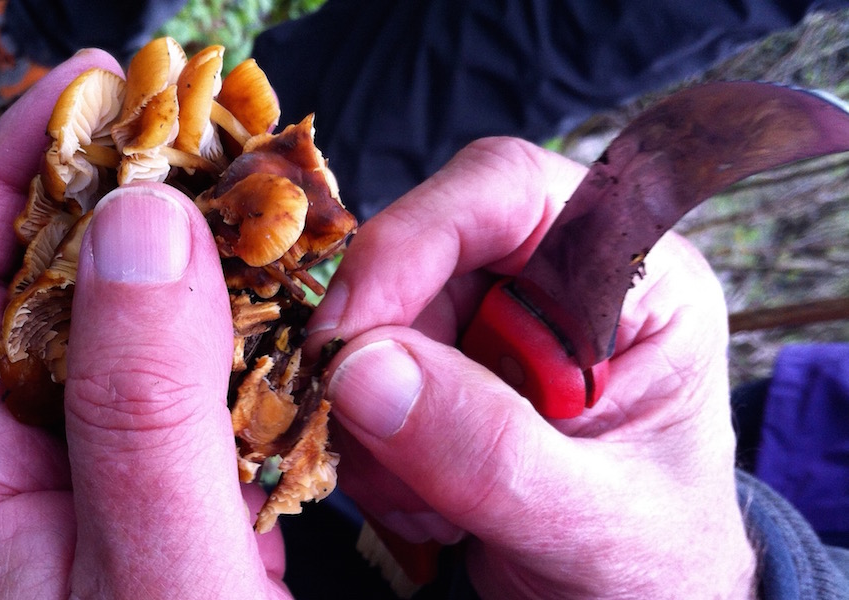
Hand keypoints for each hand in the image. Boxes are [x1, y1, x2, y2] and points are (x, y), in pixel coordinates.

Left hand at [0, 52, 286, 598]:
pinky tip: (294, 316)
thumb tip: (142, 223)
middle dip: (109, 198)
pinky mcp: (182, 518)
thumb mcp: (160, 571)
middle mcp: (34, 485)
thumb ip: (142, 408)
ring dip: (188, 265)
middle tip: (193, 129)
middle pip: (42, 301)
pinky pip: (197, 400)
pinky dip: (242, 342)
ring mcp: (112, 498)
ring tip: (254, 199)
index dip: (5, 172)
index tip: (87, 89)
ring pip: (129, 344)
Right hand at [308, 138, 756, 597]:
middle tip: (375, 450)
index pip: (508, 189)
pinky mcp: (450, 367)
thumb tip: (361, 371)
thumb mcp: (591, 518)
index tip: (349, 336)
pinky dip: (371, 445)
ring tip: (430, 504)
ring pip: (379, 321)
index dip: (414, 239)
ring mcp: (496, 322)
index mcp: (632, 278)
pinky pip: (365, 375)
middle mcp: (558, 278)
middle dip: (381, 355)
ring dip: (371, 417)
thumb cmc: (654, 560)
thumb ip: (488, 450)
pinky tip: (426, 503)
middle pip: (420, 255)